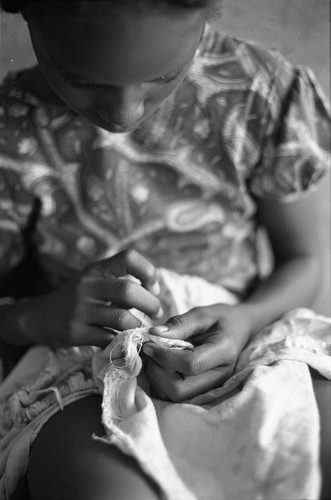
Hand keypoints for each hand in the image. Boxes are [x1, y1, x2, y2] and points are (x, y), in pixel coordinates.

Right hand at [23, 249, 160, 347]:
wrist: (38, 317)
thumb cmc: (78, 299)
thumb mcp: (95, 282)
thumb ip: (121, 284)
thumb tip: (154, 292)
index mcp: (97, 269)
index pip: (128, 257)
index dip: (148, 271)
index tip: (152, 287)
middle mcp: (87, 285)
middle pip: (128, 291)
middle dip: (151, 304)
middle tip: (156, 312)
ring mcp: (80, 309)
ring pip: (122, 319)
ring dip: (139, 326)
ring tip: (142, 329)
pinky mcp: (75, 332)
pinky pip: (109, 338)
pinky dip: (122, 341)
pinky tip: (124, 340)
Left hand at [143, 304, 252, 401]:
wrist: (240, 331)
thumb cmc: (221, 320)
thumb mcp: (203, 314)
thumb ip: (180, 324)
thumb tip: (154, 333)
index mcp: (224, 352)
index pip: (190, 364)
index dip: (164, 356)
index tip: (149, 343)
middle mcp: (219, 377)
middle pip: (179, 390)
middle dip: (157, 372)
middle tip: (150, 352)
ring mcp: (211, 388)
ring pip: (174, 397)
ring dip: (156, 378)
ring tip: (155, 357)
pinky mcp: (201, 392)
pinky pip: (173, 396)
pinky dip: (160, 382)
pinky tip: (160, 365)